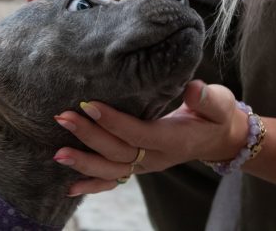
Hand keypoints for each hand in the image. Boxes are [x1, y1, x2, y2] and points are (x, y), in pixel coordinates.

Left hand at [52, 80, 248, 195]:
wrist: (216, 138)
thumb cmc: (215, 116)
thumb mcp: (219, 104)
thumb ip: (207, 99)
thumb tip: (193, 88)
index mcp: (173, 140)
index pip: (137, 132)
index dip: (113, 121)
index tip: (88, 105)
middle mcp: (156, 158)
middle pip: (118, 151)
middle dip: (88, 136)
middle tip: (63, 119)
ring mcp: (145, 166)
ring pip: (111, 170)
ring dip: (83, 162)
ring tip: (57, 154)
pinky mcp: (138, 167)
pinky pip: (114, 181)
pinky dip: (92, 185)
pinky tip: (70, 187)